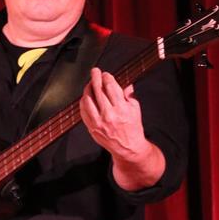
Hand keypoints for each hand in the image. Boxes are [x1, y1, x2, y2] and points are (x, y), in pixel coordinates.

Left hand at [80, 68, 165, 189]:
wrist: (128, 148)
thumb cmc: (133, 127)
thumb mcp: (135, 109)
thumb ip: (129, 95)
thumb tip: (125, 83)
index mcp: (121, 108)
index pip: (110, 86)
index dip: (106, 77)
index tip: (106, 74)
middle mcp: (109, 114)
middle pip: (98, 90)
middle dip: (95, 77)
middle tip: (95, 71)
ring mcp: (99, 122)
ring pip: (88, 99)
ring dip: (88, 88)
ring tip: (90, 84)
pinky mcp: (92, 128)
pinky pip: (83, 111)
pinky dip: (83, 102)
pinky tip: (86, 97)